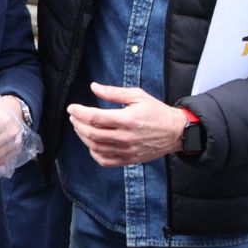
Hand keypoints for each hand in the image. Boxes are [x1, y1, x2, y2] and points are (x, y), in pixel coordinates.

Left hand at [66, 83, 185, 166]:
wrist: (175, 132)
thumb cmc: (157, 112)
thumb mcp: (137, 96)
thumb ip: (114, 92)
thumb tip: (94, 87)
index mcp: (127, 119)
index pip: (95, 117)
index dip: (79, 112)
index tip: (72, 108)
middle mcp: (125, 137)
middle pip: (91, 133)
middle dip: (77, 124)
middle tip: (74, 116)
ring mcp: (126, 150)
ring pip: (95, 147)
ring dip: (83, 137)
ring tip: (80, 127)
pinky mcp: (128, 159)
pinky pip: (105, 160)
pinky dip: (94, 153)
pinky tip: (92, 143)